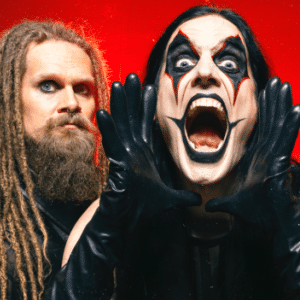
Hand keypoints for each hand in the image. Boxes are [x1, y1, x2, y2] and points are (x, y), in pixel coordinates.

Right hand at [95, 74, 200, 230]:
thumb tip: (197, 200)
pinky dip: (107, 129)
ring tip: (116, 85)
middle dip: (132, 97)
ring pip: (121, 125)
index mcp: (143, 155)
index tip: (150, 87)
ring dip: (119, 105)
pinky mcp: (115, 165)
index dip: (147, 106)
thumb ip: (182, 197)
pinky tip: (103, 113)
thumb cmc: (141, 210)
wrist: (126, 222)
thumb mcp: (169, 200)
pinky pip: (111, 144)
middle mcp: (131, 152)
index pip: (146, 125)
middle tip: (131, 76)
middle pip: (131, 118)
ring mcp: (122, 157)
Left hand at [204, 77, 299, 229]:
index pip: (262, 129)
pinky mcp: (282, 162)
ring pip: (281, 125)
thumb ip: (222, 203)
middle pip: (273, 122)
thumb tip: (208, 206)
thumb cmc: (259, 215)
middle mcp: (270, 154)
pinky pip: (288, 140)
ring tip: (285, 86)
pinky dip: (293, 124)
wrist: (271, 227)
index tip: (263, 92)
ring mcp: (277, 157)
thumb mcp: (234, 205)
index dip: (264, 110)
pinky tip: (297, 109)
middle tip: (276, 81)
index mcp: (260, 159)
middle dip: (274, 101)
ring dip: (283, 105)